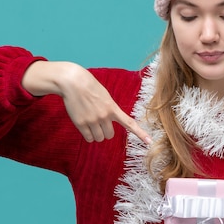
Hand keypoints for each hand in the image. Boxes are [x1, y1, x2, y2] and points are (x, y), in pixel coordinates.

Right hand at [22, 61, 151, 143]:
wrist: (73, 82)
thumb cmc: (90, 88)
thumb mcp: (105, 97)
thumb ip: (110, 110)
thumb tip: (107, 125)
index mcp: (113, 108)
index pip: (129, 123)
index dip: (140, 133)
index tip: (149, 142)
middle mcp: (104, 116)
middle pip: (109, 135)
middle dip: (105, 131)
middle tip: (98, 121)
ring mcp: (92, 120)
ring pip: (99, 138)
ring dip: (96, 134)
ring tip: (90, 121)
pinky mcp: (81, 124)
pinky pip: (88, 138)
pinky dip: (88, 135)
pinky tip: (84, 124)